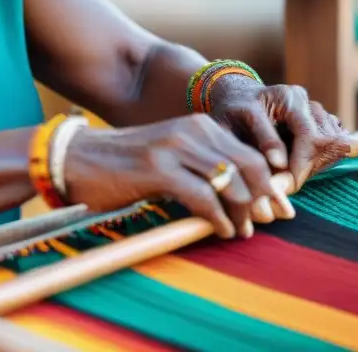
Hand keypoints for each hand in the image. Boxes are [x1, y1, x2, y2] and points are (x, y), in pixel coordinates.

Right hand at [62, 114, 295, 239]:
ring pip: (230, 181)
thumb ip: (202, 168)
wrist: (76, 158)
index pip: (250, 152)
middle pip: (248, 165)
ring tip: (243, 231)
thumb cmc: (124, 166)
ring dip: (243, 211)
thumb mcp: (170, 157)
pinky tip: (221, 230)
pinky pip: (203, 197)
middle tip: (270, 221)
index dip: (270, 181)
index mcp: (198, 126)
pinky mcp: (158, 169)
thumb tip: (242, 197)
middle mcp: (191, 131)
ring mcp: (175, 148)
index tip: (281, 206)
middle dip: (265, 196)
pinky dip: (218, 218)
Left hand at [209, 77, 357, 190]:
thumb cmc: (230, 115)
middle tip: (286, 187)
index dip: (297, 166)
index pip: (306, 135)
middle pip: (322, 139)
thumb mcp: (229, 128)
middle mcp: (300, 97)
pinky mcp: (320, 116)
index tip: (282, 187)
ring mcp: (312, 105)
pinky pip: (336, 141)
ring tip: (290, 176)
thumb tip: (280, 165)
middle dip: (306, 168)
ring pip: (332, 141)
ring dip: (314, 165)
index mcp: (281, 96)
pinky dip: (321, 159)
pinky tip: (299, 166)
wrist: (236, 98)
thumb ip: (253, 144)